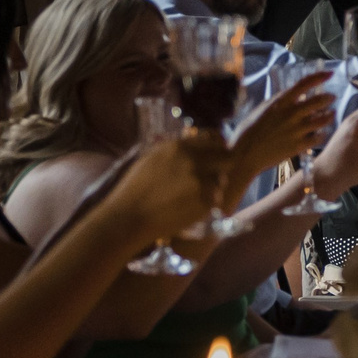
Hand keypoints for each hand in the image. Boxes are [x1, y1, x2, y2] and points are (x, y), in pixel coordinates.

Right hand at [106, 136, 223, 245]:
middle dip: (223, 166)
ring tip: (190, 195)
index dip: (218, 149)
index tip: (216, 155)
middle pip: (228, 159)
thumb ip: (178, 149)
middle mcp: (194, 162)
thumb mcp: (153, 157)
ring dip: (212, 187)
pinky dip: (205, 204)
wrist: (128, 217)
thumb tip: (198, 142)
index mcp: (180, 147)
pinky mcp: (204, 204)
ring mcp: (201, 184)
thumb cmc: (135, 188)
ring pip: (221, 182)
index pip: (215, 141)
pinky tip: (187, 207)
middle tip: (215, 174)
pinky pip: (214, 201)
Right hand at [224, 75, 334, 201]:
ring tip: (331, 114)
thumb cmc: (248, 131)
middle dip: (329, 97)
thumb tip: (292, 96)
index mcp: (281, 102)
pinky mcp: (299, 145)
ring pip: (323, 119)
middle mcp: (292, 113)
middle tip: (331, 97)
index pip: (305, 84)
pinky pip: (318, 137)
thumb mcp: (262, 109)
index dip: (320, 77)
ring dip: (330, 115)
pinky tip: (321, 133)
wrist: (244, 155)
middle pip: (320, 100)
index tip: (329, 74)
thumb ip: (279, 102)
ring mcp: (297, 130)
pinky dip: (322, 134)